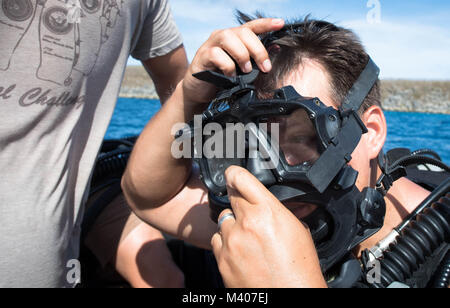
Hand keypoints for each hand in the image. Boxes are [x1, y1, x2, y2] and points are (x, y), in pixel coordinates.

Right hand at [182, 18, 284, 106]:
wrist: (199, 90)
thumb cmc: (222, 77)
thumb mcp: (242, 69)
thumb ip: (256, 59)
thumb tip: (277, 48)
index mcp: (235, 38)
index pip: (252, 26)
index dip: (266, 24)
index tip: (280, 23)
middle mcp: (223, 36)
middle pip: (243, 32)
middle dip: (257, 49)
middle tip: (265, 67)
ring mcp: (211, 44)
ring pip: (229, 38)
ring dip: (242, 54)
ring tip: (246, 70)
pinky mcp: (202, 56)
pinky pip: (216, 54)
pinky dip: (227, 65)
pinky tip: (230, 76)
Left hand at [211, 166, 326, 287]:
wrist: (291, 297)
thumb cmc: (299, 270)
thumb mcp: (297, 230)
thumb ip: (276, 210)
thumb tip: (267, 201)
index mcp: (267, 211)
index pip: (240, 178)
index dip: (235, 174)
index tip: (233, 174)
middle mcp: (245, 223)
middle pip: (230, 198)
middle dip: (239, 202)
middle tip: (249, 214)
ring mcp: (231, 242)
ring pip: (223, 220)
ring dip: (233, 225)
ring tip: (249, 239)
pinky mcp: (221, 259)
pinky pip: (217, 241)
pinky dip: (226, 243)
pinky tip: (241, 251)